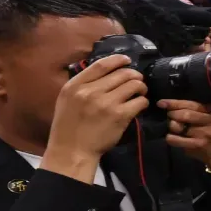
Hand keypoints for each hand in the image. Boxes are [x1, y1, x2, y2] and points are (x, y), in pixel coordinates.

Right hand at [42, 55, 149, 181]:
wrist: (72, 150)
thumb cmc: (69, 126)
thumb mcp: (67, 99)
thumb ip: (83, 85)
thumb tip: (106, 72)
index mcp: (75, 85)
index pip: (102, 64)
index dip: (119, 60)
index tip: (128, 60)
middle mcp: (91, 91)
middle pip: (123, 73)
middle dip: (135, 75)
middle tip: (137, 81)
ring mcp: (106, 103)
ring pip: (135, 84)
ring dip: (141, 87)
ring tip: (139, 93)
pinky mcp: (120, 115)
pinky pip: (140, 101)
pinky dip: (143, 102)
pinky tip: (139, 106)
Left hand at [159, 100, 210, 168]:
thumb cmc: (210, 132)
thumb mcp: (207, 117)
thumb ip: (194, 110)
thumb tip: (170, 106)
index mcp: (210, 111)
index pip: (191, 104)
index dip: (174, 103)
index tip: (161, 103)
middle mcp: (209, 121)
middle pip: (185, 115)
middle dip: (173, 114)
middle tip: (169, 117)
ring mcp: (204, 133)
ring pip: (180, 127)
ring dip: (172, 126)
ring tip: (172, 128)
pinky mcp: (198, 144)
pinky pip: (177, 140)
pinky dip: (171, 138)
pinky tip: (170, 137)